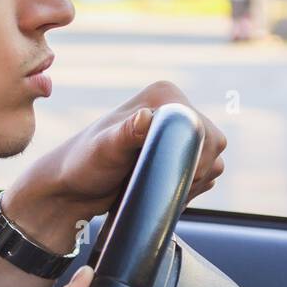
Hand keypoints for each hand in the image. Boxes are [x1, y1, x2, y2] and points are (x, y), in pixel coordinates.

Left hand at [4, 81, 226, 251]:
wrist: (73, 188)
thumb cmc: (82, 165)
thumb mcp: (104, 149)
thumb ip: (125, 133)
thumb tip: (147, 117)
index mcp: (163, 96)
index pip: (201, 125)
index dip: (194, 154)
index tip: (172, 174)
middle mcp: (175, 109)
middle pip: (213, 143)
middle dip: (193, 170)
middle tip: (158, 182)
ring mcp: (179, 134)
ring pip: (212, 161)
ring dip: (191, 180)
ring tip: (154, 185)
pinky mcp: (180, 156)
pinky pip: (206, 174)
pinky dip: (191, 186)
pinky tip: (162, 190)